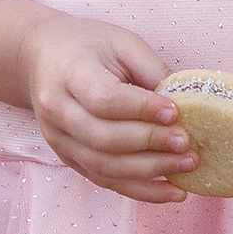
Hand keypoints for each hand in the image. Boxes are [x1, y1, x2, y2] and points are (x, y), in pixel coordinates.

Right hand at [19, 9, 195, 202]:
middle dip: (150, 144)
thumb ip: (152, 70)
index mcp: (70, 72)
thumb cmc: (89, 46)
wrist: (43, 57)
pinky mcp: (68, 158)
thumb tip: (189, 103)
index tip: (175, 111)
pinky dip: (139, 190)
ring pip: (104, 167)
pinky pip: (104, 181)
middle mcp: (57, 110)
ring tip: (185, 167)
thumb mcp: (122, 43)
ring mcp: (59, 139)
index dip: (142, 109)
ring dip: (149, 172)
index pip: (104, 99)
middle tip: (187, 144)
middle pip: (103, 138)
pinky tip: (170, 190)